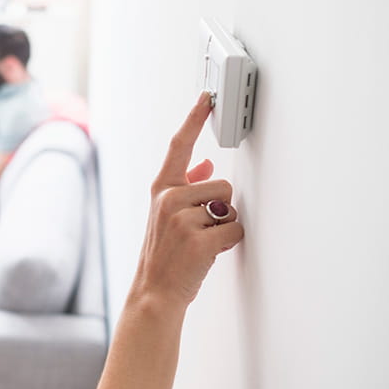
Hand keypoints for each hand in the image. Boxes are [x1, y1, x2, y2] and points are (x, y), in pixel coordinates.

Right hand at [134, 91, 243, 306]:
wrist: (153, 292)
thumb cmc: (163, 255)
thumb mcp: (165, 216)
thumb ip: (185, 188)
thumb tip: (205, 165)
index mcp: (161, 190)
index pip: (179, 146)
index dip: (194, 119)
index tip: (206, 96)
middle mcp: (169, 199)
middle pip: (222, 185)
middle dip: (220, 207)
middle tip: (200, 230)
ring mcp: (183, 219)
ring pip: (230, 208)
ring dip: (225, 226)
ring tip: (202, 242)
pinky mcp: (200, 239)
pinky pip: (235, 229)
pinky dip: (229, 242)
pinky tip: (209, 253)